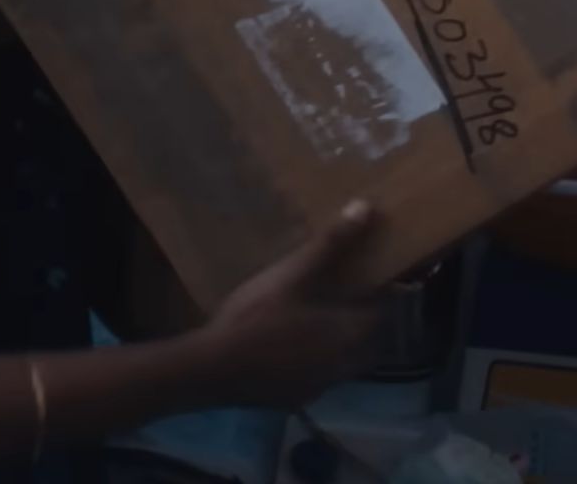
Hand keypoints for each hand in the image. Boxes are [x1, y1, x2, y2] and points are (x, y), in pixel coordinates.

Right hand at [187, 201, 385, 407]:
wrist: (217, 368)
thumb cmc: (260, 317)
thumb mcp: (293, 275)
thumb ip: (331, 245)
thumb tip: (366, 208)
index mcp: (354, 331)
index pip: (387, 307)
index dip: (382, 289)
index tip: (370, 274)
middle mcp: (349, 362)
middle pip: (370, 338)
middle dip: (362, 318)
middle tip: (341, 297)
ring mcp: (324, 384)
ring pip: (345, 360)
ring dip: (338, 342)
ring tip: (315, 322)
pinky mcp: (300, 397)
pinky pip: (319, 376)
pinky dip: (313, 362)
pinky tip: (289, 350)